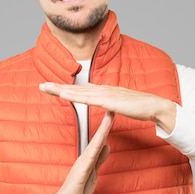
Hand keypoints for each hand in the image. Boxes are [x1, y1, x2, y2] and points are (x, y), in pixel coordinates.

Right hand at [38, 111, 113, 193]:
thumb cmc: (75, 191)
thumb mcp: (92, 173)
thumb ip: (99, 159)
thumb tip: (107, 146)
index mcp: (88, 158)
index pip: (100, 140)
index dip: (107, 127)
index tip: (113, 113)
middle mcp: (84, 158)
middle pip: (98, 138)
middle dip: (106, 123)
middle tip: (112, 107)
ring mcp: (82, 164)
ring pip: (94, 145)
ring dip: (102, 132)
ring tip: (109, 119)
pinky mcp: (80, 173)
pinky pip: (90, 159)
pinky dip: (96, 149)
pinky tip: (101, 143)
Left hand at [39, 81, 175, 132]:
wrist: (153, 106)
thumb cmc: (139, 107)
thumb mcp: (120, 105)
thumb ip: (109, 103)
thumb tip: (103, 102)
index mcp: (104, 91)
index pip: (81, 89)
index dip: (66, 88)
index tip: (52, 88)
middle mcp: (102, 89)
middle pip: (75, 88)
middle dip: (57, 87)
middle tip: (41, 86)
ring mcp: (105, 94)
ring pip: (78, 91)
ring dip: (61, 90)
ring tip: (46, 88)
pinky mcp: (108, 101)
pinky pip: (88, 99)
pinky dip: (75, 96)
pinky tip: (64, 95)